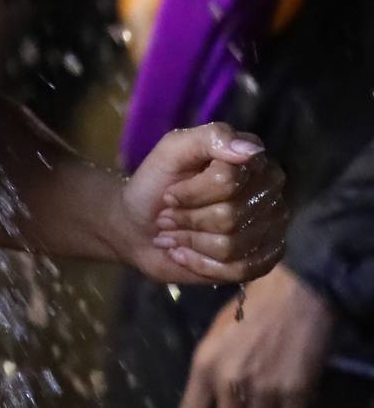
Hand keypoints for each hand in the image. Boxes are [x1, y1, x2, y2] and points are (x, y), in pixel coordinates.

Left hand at [120, 122, 287, 285]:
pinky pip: (239, 270)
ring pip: (232, 246)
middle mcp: (270, 194)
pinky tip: (186, 253)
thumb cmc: (157, 184)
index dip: (191, 192)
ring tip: (176, 232)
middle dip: (188, 218)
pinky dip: (200, 263)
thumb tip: (252, 150)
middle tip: (169, 214)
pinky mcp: (263, 260)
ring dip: (191, 240)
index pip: (228, 181)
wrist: (139, 226)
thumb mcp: (172, 150)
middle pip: (230, 216)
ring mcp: (271, 229)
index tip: (169, 193)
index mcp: (253, 161)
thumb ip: (210, 138)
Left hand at [180, 267, 334, 407]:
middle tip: (241, 401)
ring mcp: (263, 390)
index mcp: (205, 365)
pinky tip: (285, 398)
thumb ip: (212, 371)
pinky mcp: (295, 394)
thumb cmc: (251, 309)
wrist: (294, 294)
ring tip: (264, 395)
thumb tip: (211, 397)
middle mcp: (229, 382)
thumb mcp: (216, 337)